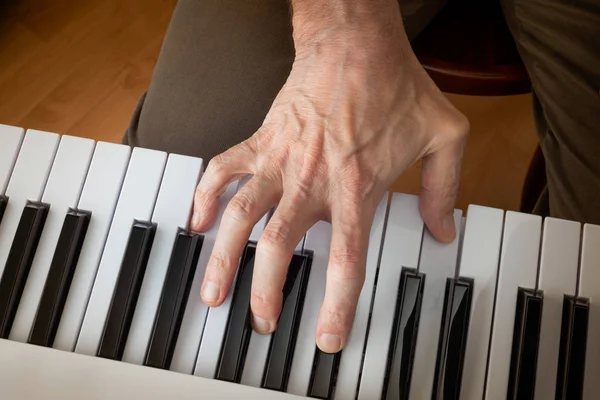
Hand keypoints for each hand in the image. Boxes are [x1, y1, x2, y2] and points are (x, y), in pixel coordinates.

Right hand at [191, 1, 468, 352]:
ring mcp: (280, 160)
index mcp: (357, 187)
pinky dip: (204, 196)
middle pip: (279, 247)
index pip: (345, 258)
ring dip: (222, 258)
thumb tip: (443, 230)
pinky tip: (196, 221)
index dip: (335, 304)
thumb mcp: (444, 135)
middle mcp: (311, 180)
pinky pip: (222, 169)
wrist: (356, 41)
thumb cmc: (396, 85)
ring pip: (240, 216)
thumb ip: (445, 189)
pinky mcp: (260, 139)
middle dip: (266, 292)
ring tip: (213, 292)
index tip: (326, 336)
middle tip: (262, 322)